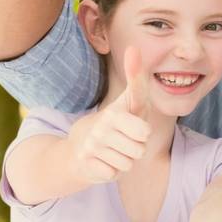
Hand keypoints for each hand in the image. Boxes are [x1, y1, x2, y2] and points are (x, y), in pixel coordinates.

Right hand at [66, 47, 151, 183]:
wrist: (77, 148)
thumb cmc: (115, 122)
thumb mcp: (127, 101)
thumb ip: (135, 77)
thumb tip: (133, 47)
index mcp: (113, 114)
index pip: (143, 132)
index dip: (142, 132)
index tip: (132, 126)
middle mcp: (99, 130)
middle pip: (139, 151)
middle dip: (135, 148)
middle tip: (123, 140)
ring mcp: (91, 149)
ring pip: (128, 164)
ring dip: (124, 160)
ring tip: (113, 150)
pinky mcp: (87, 167)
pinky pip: (114, 174)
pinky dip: (112, 171)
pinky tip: (103, 161)